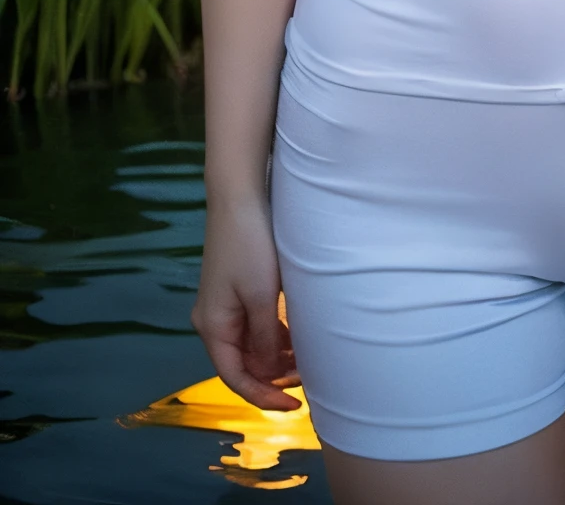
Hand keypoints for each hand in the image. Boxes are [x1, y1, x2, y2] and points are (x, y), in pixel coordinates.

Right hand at [192, 193, 302, 410]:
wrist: (240, 200)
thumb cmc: (250, 246)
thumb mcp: (261, 295)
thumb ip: (267, 335)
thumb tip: (272, 369)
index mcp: (213, 328)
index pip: (236, 377)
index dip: (263, 396)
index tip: (294, 406)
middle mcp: (214, 322)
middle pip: (244, 363)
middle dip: (275, 376)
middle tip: (310, 380)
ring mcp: (226, 307)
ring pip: (253, 345)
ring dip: (278, 357)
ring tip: (310, 361)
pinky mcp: (239, 291)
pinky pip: (257, 326)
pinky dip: (277, 336)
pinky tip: (299, 338)